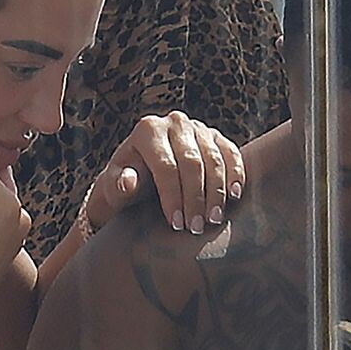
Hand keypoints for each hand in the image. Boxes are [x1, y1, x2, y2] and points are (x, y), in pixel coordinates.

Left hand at [85, 112, 246, 236]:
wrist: (143, 175)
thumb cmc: (126, 185)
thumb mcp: (114, 188)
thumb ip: (117, 186)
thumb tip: (129, 182)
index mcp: (147, 130)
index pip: (165, 165)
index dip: (172, 196)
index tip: (176, 224)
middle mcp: (174, 122)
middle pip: (192, 162)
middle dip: (195, 198)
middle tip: (196, 227)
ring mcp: (197, 127)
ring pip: (214, 159)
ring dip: (217, 192)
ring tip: (213, 220)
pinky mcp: (215, 137)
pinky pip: (231, 153)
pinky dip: (235, 174)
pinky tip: (234, 196)